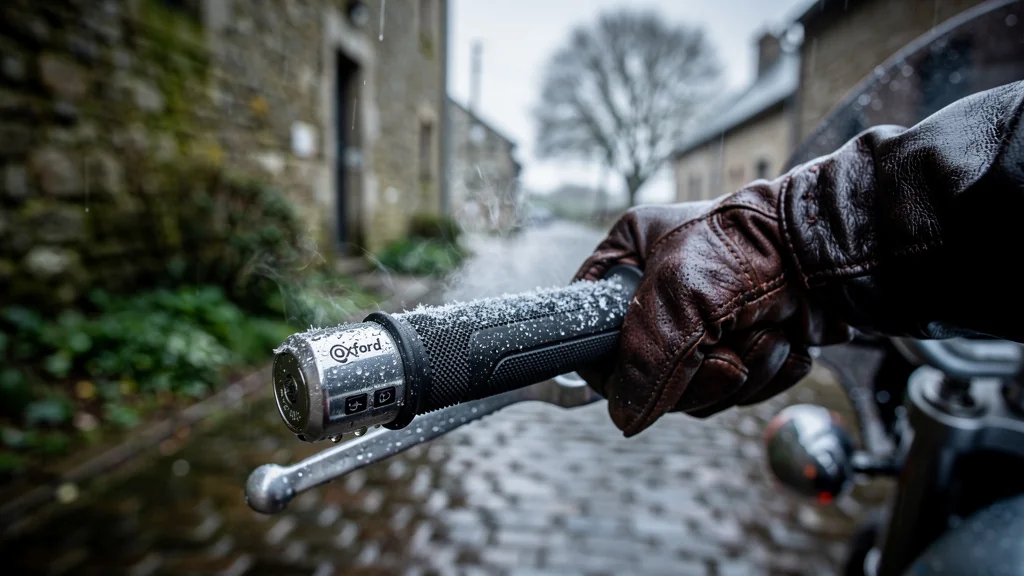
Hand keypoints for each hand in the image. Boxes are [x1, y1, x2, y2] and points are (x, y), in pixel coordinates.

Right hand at [575, 184, 852, 435]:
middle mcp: (664, 290)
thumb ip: (642, 361)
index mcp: (633, 258)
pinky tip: (787, 340)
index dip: (616, 366)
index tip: (640, 383)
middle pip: (652, 372)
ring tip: (769, 334)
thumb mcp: (679, 297)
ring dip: (741, 374)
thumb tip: (625, 415)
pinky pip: (739, 388)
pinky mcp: (747, 339)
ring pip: (698, 388)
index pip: (593, 328)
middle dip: (699, 375)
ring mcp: (707, 318)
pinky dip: (766, 373)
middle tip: (729, 358)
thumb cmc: (758, 243)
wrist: (842, 248)